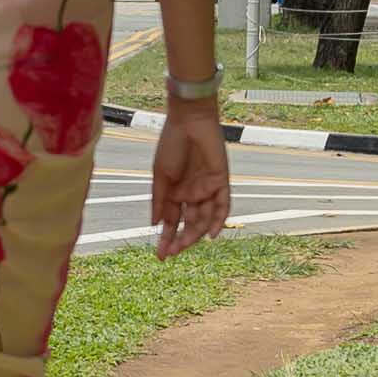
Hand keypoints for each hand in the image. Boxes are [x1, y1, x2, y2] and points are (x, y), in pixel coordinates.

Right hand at [150, 103, 230, 257]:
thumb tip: (154, 224)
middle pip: (188, 223)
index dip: (166, 238)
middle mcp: (192, 193)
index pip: (172, 221)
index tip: (159, 255)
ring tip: (184, 246)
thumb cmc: (171, 144)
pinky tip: (210, 235)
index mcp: (175, 191)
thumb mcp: (160, 175)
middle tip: (171, 253)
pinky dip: (218, 221)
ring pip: (204, 218)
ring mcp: (207, 188)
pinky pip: (222, 206)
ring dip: (195, 233)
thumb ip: (159, 200)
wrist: (188, 121)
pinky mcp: (221, 181)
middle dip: (180, 239)